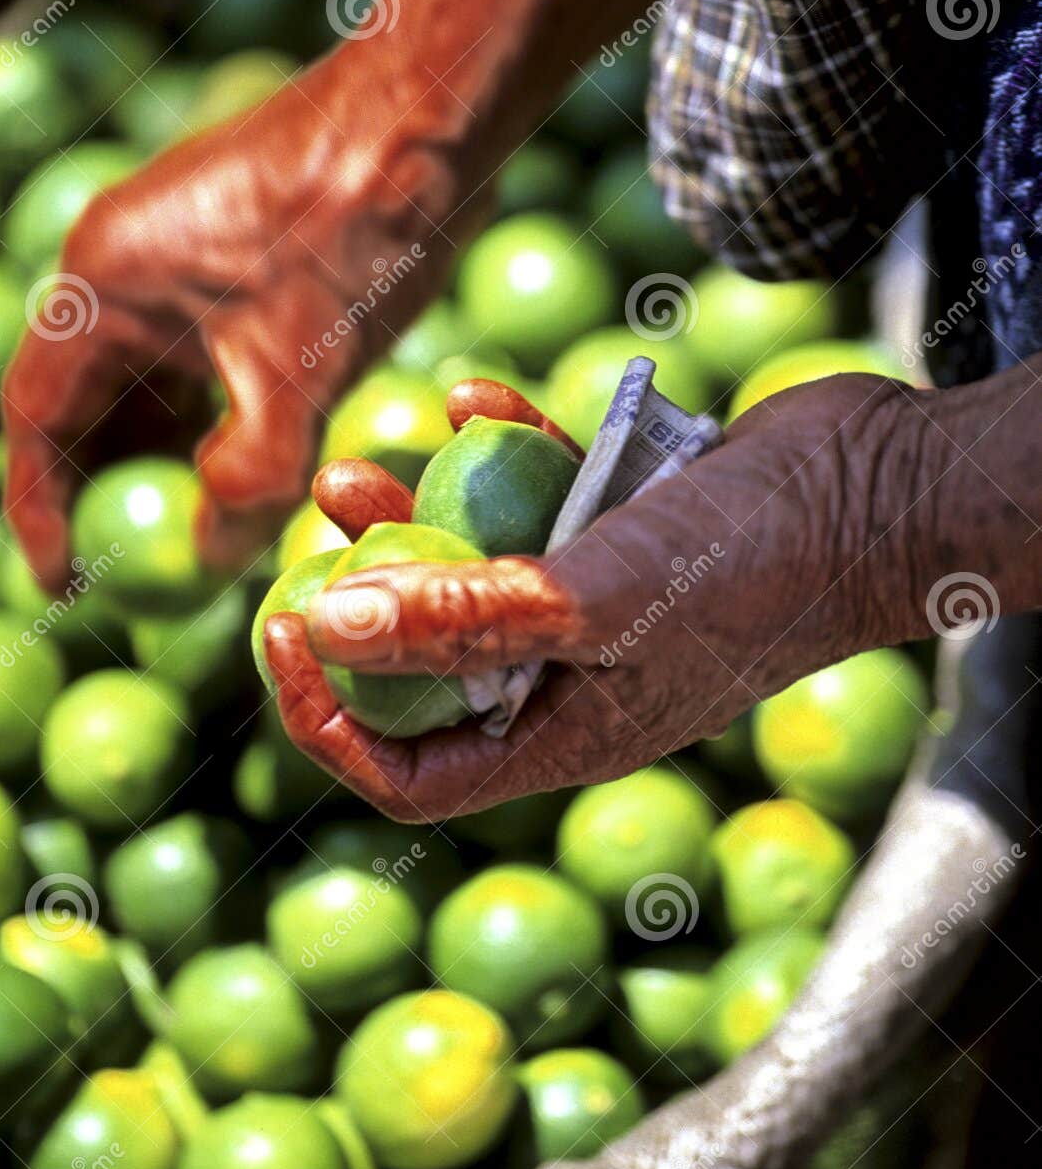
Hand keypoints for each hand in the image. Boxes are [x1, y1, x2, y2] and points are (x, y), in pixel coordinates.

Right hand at [2, 0, 776, 593]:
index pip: (36, 413)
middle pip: (86, 399)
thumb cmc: (355, 226)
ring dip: (167, 455)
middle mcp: (126, 260)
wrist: (435, 109)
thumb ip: (248, 478)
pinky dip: (214, 415)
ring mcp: (184, 252)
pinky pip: (201, 354)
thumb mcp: (297, 373)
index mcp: (105, 279)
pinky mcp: (242, 254)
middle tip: (135, 570)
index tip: (64, 581)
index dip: (43, 507)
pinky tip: (254, 465)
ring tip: (197, 535)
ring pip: (150, 380)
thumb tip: (212, 558)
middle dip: (106, 488)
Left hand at [264, 370, 925, 821]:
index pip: (413, 769)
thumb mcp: (596, 598)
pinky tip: (472, 399)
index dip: (330, 717)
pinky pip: (542, 500)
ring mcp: (602, 601)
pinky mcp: (628, 528)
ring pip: (479, 571)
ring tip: (360, 463)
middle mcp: (576, 678)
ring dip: (416, 519)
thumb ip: (465, 618)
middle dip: (363, 602)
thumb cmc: (759, 564)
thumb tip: (325, 625)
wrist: (887, 484)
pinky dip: (503, 454)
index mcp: (566, 735)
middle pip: (433, 663)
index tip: (281, 629)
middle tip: (319, 531)